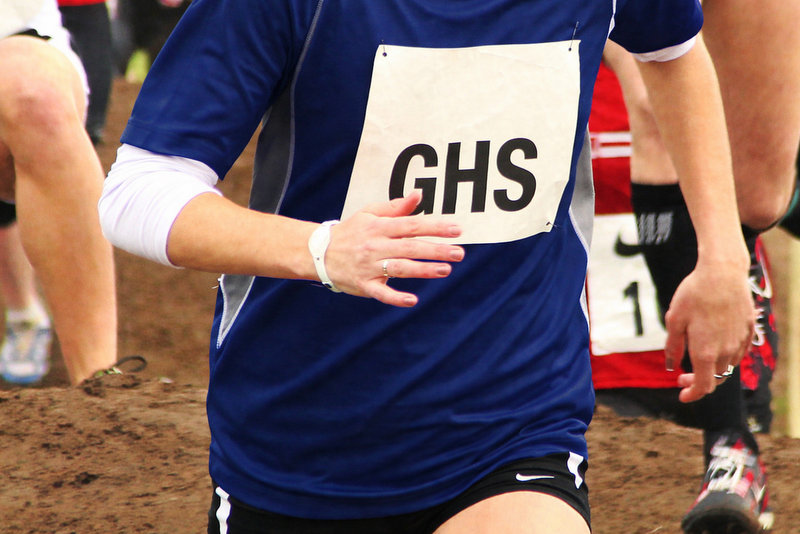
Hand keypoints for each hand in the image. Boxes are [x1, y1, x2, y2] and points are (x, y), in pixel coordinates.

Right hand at [324, 192, 463, 306]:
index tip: (457, 230)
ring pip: (400, 268)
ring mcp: (369, 266)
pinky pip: (381, 293)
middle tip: (459, 253)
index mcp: (379, 227)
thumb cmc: (351, 231)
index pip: (411, 225)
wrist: (319, 252)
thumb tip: (419, 195)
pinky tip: (412, 300)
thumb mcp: (370, 214)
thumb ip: (396, 207)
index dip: (435, 227)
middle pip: (410, 247)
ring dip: (423, 270)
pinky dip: (395, 298)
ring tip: (445, 270)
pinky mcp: (364, 285)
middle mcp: (375, 246)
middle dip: (436, 250)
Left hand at [664, 259, 753, 402]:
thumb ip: (673, 347)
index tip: (681, 395)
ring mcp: (740, 341)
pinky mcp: (748, 330)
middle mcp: (726, 350)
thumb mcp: (674, 320)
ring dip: (712, 368)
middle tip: (682, 375)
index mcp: (705, 351)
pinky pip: (738, 351)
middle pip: (715, 379)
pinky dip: (725, 356)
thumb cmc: (694, 294)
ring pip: (728, 366)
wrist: (722, 272)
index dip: (692, 394)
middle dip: (698, 381)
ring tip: (696, 357)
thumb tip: (672, 367)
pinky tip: (714, 345)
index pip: (703, 386)